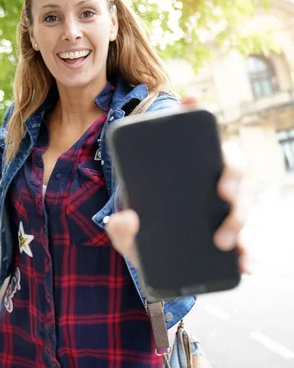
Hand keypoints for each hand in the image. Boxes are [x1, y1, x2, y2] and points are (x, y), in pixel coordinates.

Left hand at [105, 96, 250, 274]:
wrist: (152, 267)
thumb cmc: (141, 238)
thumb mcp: (124, 234)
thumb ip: (119, 228)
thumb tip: (127, 218)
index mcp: (182, 171)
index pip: (192, 135)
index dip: (194, 112)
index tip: (191, 100)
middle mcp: (207, 182)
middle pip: (230, 164)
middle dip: (232, 174)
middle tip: (221, 192)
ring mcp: (221, 208)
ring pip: (242, 201)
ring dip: (238, 218)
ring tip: (223, 241)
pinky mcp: (230, 236)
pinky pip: (246, 241)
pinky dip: (248, 253)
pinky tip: (245, 263)